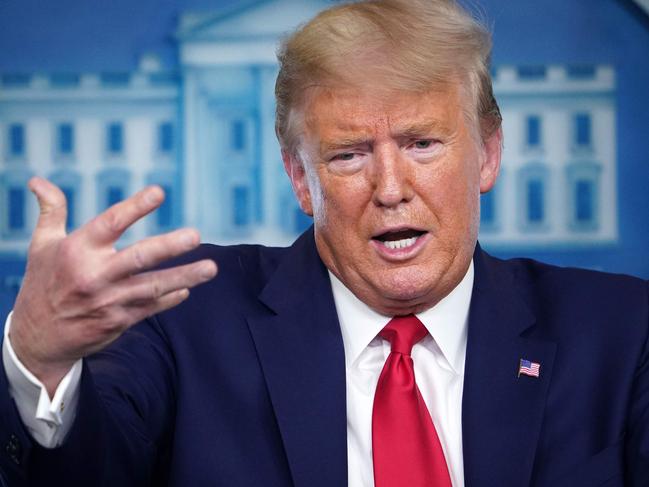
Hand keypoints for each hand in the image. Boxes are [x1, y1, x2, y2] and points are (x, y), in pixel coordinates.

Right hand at [10, 177, 216, 395]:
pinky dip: (170, 299)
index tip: (159, 192)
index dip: (135, 207)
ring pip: (153, 287)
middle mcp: (95, 275)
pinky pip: (151, 307)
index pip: (110, 223)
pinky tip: (187, 290)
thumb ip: (51, 211)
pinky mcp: (119, 321)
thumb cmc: (43, 283)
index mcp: (77, 250)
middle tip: (195, 235)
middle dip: (169, 246)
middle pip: (138, 257)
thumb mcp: (42, 246)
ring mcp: (109, 301)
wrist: (37, 339)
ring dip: (184, 277)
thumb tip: (38, 180)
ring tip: (211, 268)